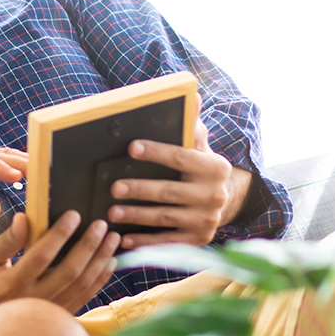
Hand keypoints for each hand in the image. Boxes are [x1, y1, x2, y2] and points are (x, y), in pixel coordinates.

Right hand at [0, 211, 119, 323]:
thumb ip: (5, 240)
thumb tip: (24, 219)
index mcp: (11, 283)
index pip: (41, 255)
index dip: (60, 234)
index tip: (75, 215)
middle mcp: (32, 299)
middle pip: (69, 271)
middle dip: (89, 245)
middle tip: (102, 224)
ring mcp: (47, 311)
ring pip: (82, 285)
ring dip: (100, 260)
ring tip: (112, 238)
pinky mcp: (58, 315)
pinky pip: (85, 297)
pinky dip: (100, 279)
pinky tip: (110, 262)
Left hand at [107, 115, 238, 248]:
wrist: (221, 201)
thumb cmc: (198, 167)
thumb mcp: (199, 146)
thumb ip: (191, 125)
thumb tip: (191, 94)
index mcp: (215, 168)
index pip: (182, 158)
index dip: (157, 152)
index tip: (131, 147)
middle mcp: (215, 195)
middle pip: (171, 191)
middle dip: (141, 189)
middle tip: (114, 187)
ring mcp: (208, 220)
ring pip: (166, 217)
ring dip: (137, 216)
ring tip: (112, 212)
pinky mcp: (199, 240)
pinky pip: (168, 241)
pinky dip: (145, 242)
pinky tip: (124, 239)